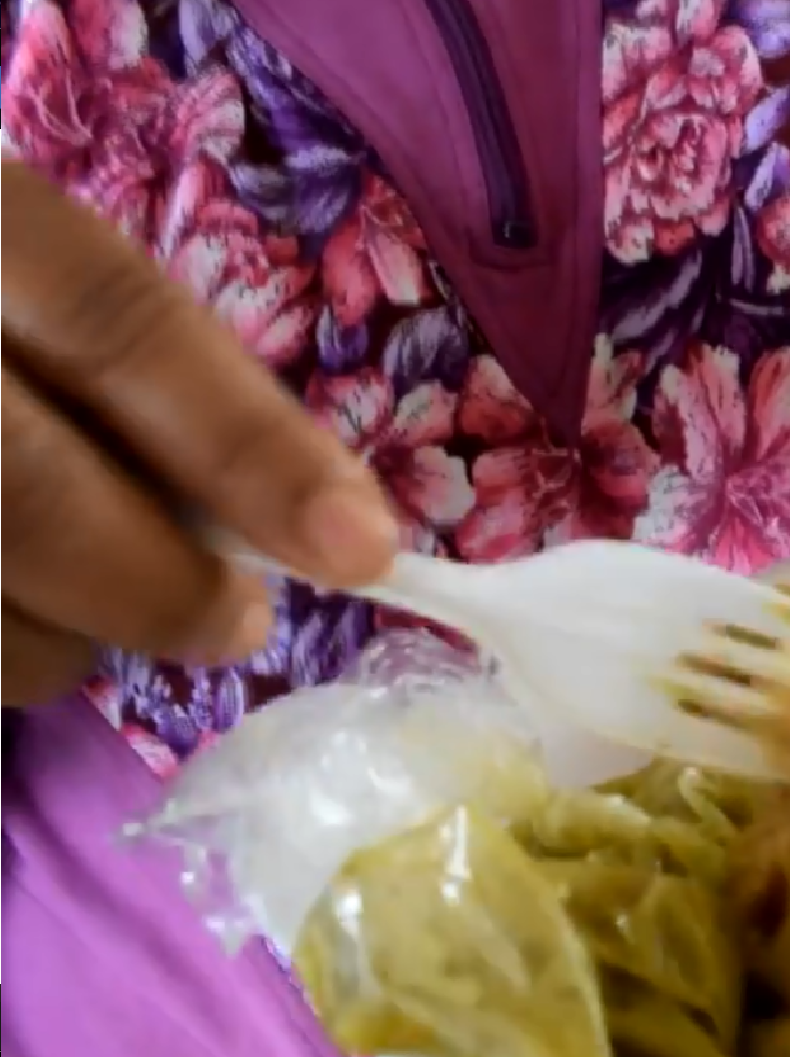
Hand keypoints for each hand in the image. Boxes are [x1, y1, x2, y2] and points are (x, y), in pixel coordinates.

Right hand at [0, 163, 398, 705]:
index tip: (362, 546)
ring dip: (56, 642)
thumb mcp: (26, 289)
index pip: (118, 328)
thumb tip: (310, 521)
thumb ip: (131, 382)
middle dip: (158, 585)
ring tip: (89, 615)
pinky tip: (7, 622)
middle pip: (26, 493)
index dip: (251, 448)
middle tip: (240, 622)